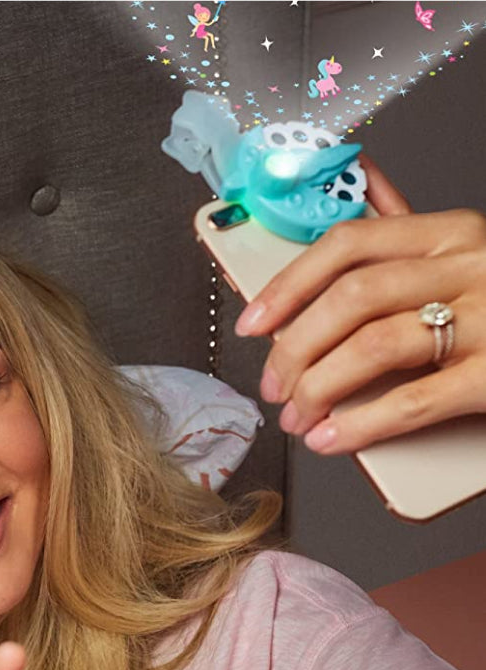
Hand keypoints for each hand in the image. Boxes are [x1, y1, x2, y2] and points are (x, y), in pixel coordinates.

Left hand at [235, 154, 485, 452]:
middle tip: (274, 386)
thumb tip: (355, 182)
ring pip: (372, 347)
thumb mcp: (465, 256)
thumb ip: (407, 237)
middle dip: (294, 349)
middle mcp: (470, 267)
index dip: (288, 286)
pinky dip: (359, 424)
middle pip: (350, 300)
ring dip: (317, 388)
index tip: (253, 324)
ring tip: (299, 417)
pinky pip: (413, 401)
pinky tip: (330, 438)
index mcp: (450, 233)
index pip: (347, 244)